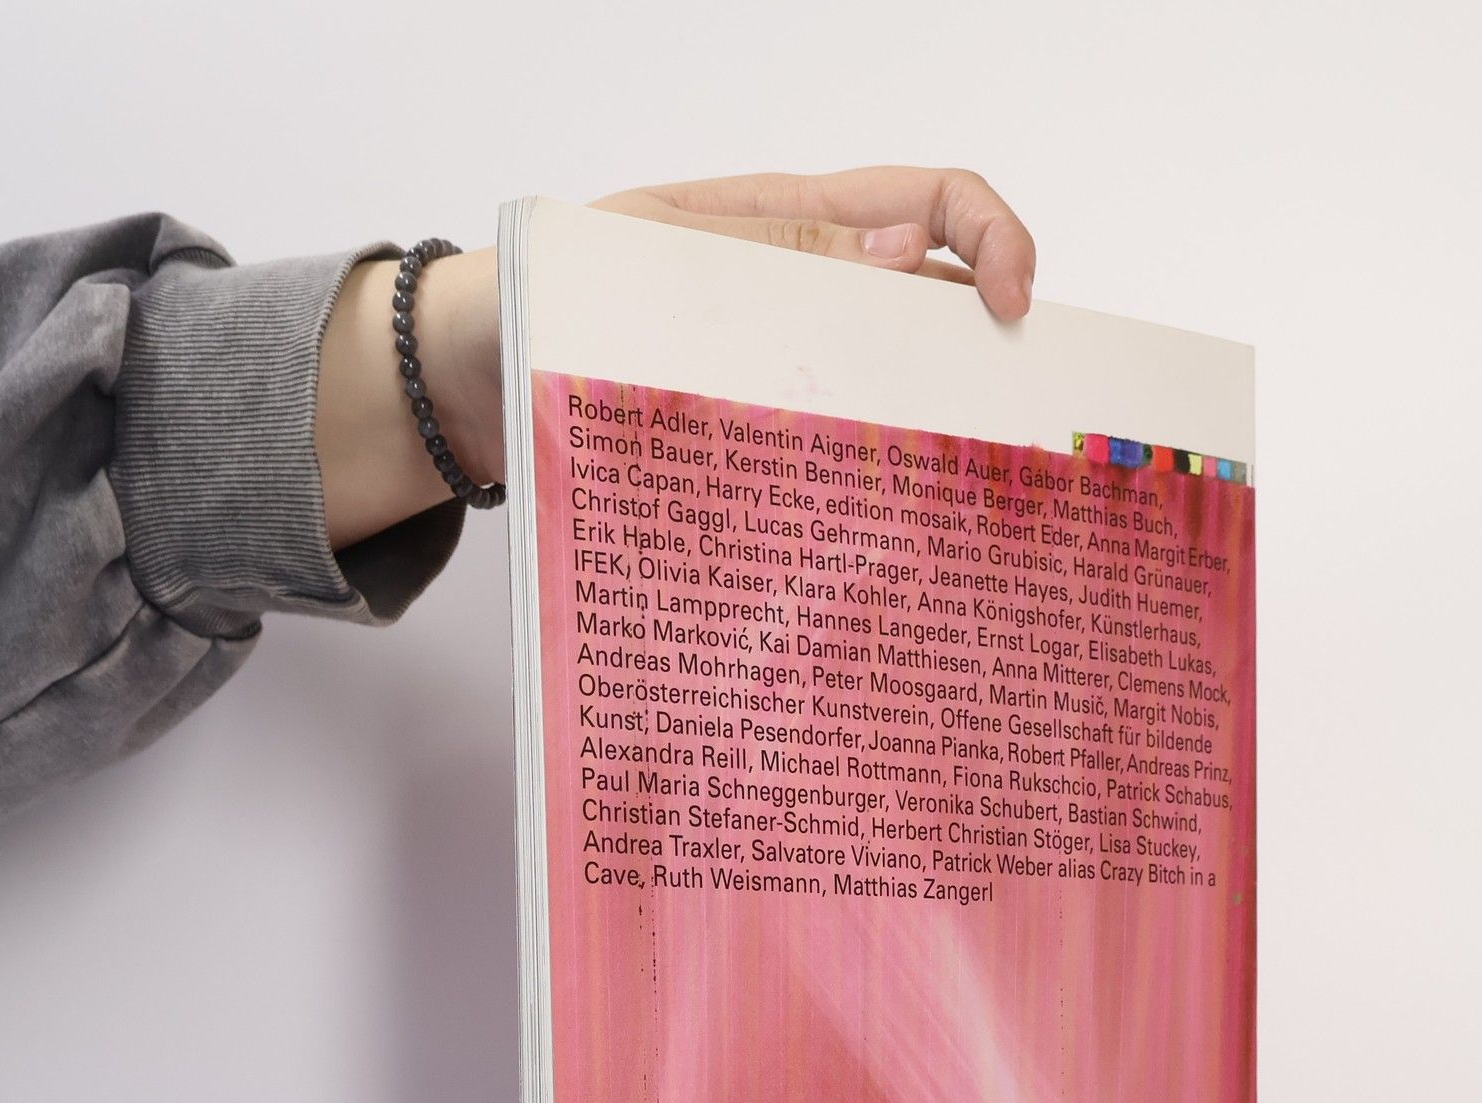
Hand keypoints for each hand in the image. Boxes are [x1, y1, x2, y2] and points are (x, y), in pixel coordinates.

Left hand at [317, 167, 1036, 551]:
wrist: (468, 380)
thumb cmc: (541, 296)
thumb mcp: (646, 257)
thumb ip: (767, 252)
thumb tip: (901, 252)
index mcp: (790, 219)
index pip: (930, 199)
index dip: (993, 235)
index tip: (1012, 306)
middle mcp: (809, 291)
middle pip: (939, 304)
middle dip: (993, 353)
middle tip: (1013, 425)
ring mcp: (790, 367)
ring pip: (899, 386)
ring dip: (943, 427)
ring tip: (969, 487)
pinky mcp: (764, 436)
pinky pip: (840, 446)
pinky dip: (879, 477)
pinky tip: (891, 524)